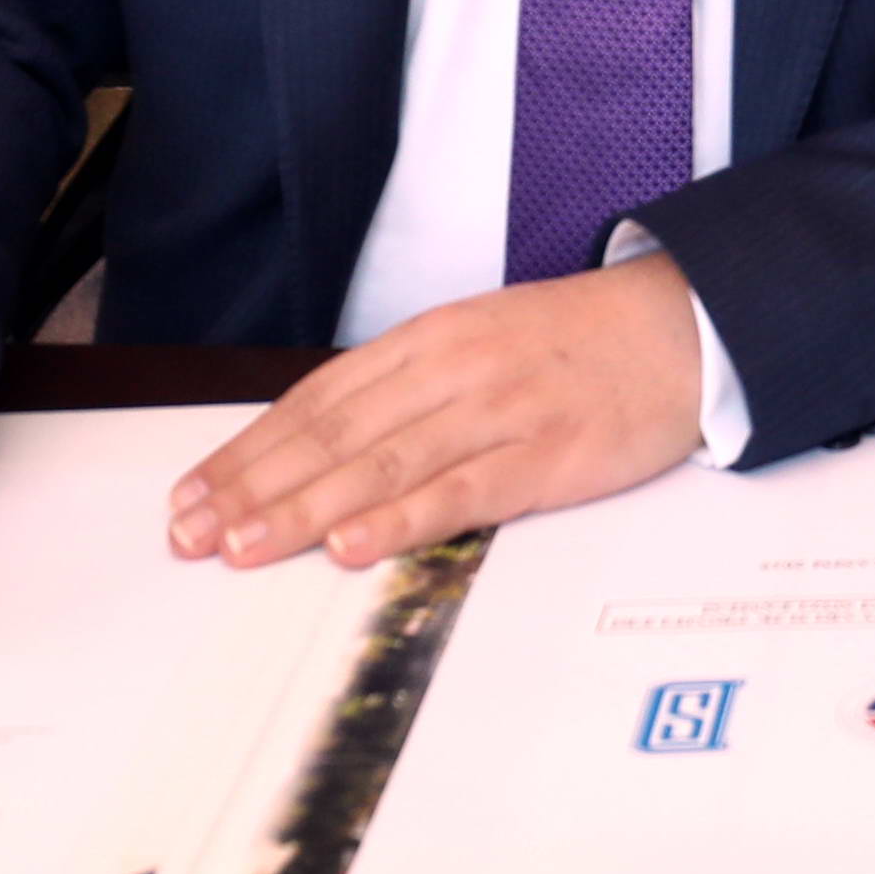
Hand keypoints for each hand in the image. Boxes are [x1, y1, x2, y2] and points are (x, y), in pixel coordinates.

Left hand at [171, 258, 707, 570]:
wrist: (684, 324)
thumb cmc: (578, 343)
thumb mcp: (482, 340)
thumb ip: (409, 388)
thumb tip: (321, 447)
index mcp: (430, 339)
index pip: (316, 400)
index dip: (247, 450)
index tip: (191, 494)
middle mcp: (452, 370)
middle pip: (333, 433)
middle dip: (252, 487)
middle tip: (190, 534)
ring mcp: (497, 410)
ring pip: (381, 464)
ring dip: (303, 510)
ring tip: (242, 548)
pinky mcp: (545, 454)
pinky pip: (461, 491)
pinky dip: (400, 519)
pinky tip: (351, 546)